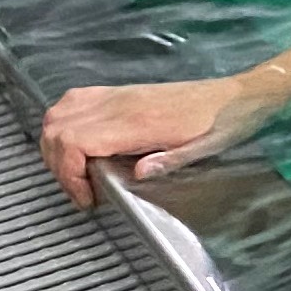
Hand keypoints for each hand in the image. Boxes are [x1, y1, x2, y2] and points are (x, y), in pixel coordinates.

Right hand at [35, 75, 281, 205]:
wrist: (234, 96)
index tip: (88, 199)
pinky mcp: (117, 92)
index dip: (68, 173)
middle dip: (57, 166)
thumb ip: (170, 161)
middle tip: (82, 192)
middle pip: (57, 128)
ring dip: (56, 146)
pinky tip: (80, 146)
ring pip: (58, 113)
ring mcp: (114, 95)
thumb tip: (138, 174)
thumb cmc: (221, 125)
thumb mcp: (204, 150)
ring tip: (77, 173)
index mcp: (136, 122)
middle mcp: (117, 104)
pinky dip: (63, 125)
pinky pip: (73, 101)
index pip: (74, 140)